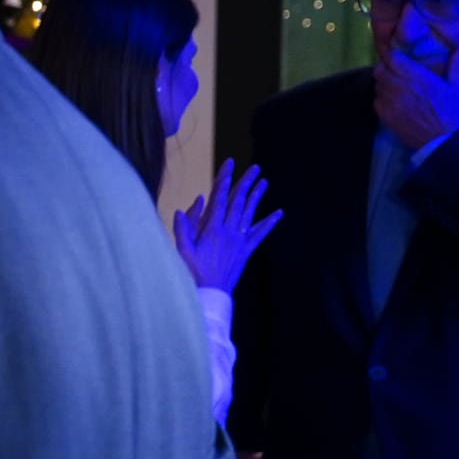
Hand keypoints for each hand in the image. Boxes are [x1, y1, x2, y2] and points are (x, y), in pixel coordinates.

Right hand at [170, 159, 281, 292]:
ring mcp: (239, 241)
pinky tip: (277, 214)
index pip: (219, 198)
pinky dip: (269, 223)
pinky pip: (259, 235)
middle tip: (254, 168)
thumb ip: (183, 226)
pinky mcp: (245, 251)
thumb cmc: (191, 271)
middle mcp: (228, 231)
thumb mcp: (181, 248)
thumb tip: (189, 204)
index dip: (224, 180)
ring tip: (264, 182)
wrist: (209, 293)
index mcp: (211, 228)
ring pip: (250, 214)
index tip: (230, 164)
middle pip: (238, 202)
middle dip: (246, 183)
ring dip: (257, 197)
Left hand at [374, 46, 458, 151]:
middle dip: (385, 67)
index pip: (395, 60)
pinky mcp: (386, 117)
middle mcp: (402, 89)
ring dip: (383, 82)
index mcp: (421, 80)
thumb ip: (457, 67)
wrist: (446, 143)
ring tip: (394, 85)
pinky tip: (393, 101)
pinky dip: (382, 98)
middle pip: (380, 70)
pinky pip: (376, 101)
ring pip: (377, 85)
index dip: (392, 55)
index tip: (396, 55)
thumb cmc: (456, 115)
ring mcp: (392, 104)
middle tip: (394, 70)